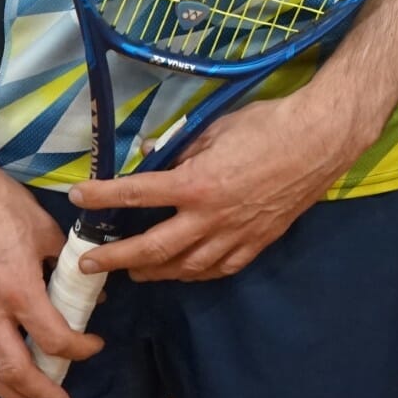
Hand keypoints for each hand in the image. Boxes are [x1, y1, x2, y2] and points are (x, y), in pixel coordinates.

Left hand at [70, 90, 373, 282]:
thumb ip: (182, 147)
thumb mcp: (217, 127)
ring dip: (153, 272)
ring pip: (184, 267)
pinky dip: (195, 273)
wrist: (320, 141)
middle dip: (115, 259)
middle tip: (88, 264)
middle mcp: (209, 217)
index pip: (136, 193)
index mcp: (196, 183)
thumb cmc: (268, 124)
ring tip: (134, 273)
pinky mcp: (256, 243)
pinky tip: (184, 271)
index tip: (77, 198)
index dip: (102, 196)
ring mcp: (234, 235)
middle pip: (151, 248)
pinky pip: (219, 268)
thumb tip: (153, 157)